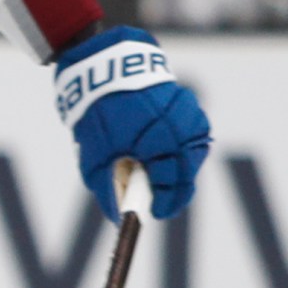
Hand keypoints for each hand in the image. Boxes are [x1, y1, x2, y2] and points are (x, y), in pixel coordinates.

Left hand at [53, 25, 211, 219]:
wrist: (109, 71)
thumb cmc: (99, 116)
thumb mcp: (95, 157)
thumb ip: (108, 188)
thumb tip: (118, 217)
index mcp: (158, 141)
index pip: (171, 183)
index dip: (165, 203)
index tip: (157, 214)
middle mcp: (181, 128)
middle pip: (187, 171)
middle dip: (173, 188)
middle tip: (158, 200)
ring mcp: (190, 116)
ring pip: (192, 155)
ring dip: (176, 166)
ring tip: (154, 168)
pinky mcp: (192, 108)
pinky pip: (192, 137)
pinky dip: (179, 147)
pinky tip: (161, 148)